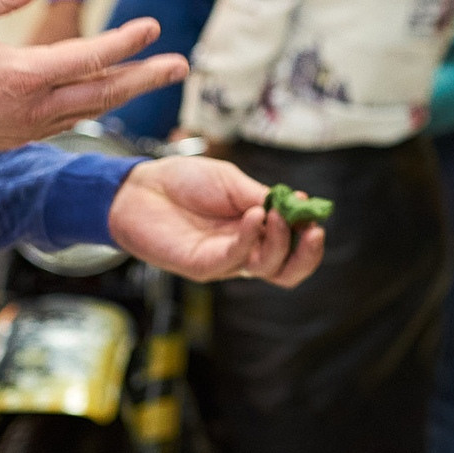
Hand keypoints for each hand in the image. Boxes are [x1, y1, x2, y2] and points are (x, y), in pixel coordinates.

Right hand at [0, 0, 185, 157]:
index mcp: (21, 75)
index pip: (88, 57)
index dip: (124, 41)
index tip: (153, 26)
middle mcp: (33, 106)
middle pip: (105, 91)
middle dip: (147, 77)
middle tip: (182, 66)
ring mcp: (29, 126)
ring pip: (91, 108)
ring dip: (127, 92)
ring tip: (157, 76)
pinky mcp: (21, 137)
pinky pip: (70, 120)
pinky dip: (96, 105)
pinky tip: (111, 93)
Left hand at [106, 154, 323, 286]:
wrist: (139, 187)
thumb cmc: (184, 182)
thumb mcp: (232, 182)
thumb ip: (261, 196)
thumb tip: (298, 204)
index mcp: (256, 231)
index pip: (292, 247)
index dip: (307, 235)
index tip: (314, 212)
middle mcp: (244, 250)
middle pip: (287, 270)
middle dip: (307, 254)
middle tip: (314, 231)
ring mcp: (224, 260)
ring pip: (267, 269)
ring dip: (281, 242)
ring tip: (277, 215)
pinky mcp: (201, 266)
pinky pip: (234, 259)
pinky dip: (250, 237)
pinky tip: (254, 215)